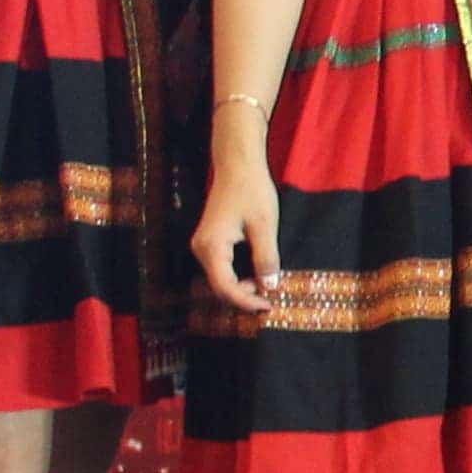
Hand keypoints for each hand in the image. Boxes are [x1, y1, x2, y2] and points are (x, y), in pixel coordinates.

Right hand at [191, 148, 282, 320]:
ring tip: (266, 287)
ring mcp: (203, 245)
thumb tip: (270, 286)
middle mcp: (201, 249)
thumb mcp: (264, 227)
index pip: (225, 287)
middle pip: (219, 286)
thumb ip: (266, 258)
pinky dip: (238, 275)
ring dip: (242, 287)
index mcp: (211, 247)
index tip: (268, 306)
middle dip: (244, 296)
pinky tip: (257, 275)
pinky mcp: (210, 241)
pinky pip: (222, 267)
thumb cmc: (252, 192)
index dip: (246, 301)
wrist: (238, 166)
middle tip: (270, 300)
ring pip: (220, 278)